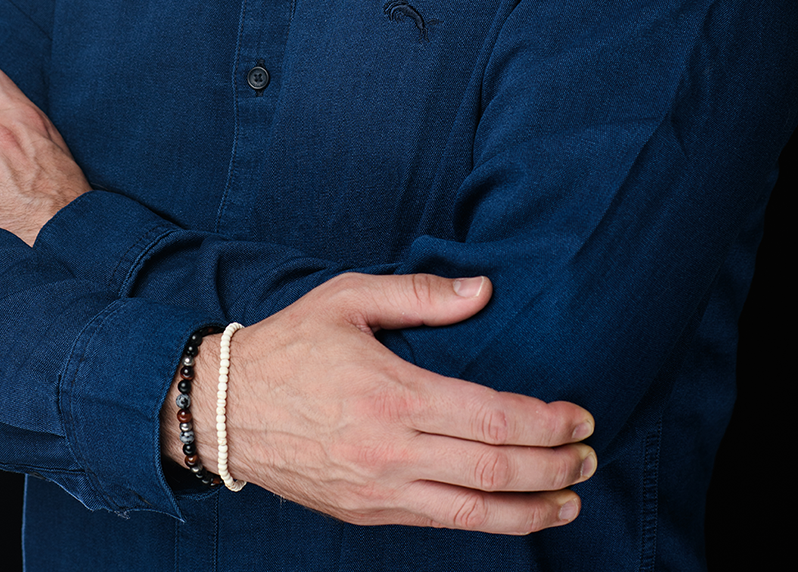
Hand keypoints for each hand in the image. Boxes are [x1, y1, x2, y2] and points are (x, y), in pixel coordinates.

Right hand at [164, 272, 594, 534]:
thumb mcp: (348, 297)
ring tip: (570, 501)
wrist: (225, 408)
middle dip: (553, 467)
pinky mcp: (366, 513)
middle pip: (493, 470)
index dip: (546, 422)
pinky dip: (483, 521)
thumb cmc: (290, 344)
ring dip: (530, 510)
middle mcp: (390, 452)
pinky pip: (438, 524)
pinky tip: (510, 512)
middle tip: (590, 456)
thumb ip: (420, 295)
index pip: (491, 418)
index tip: (580, 415)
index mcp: (392, 395)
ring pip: (473, 513)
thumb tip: (483, 290)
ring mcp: (378, 491)